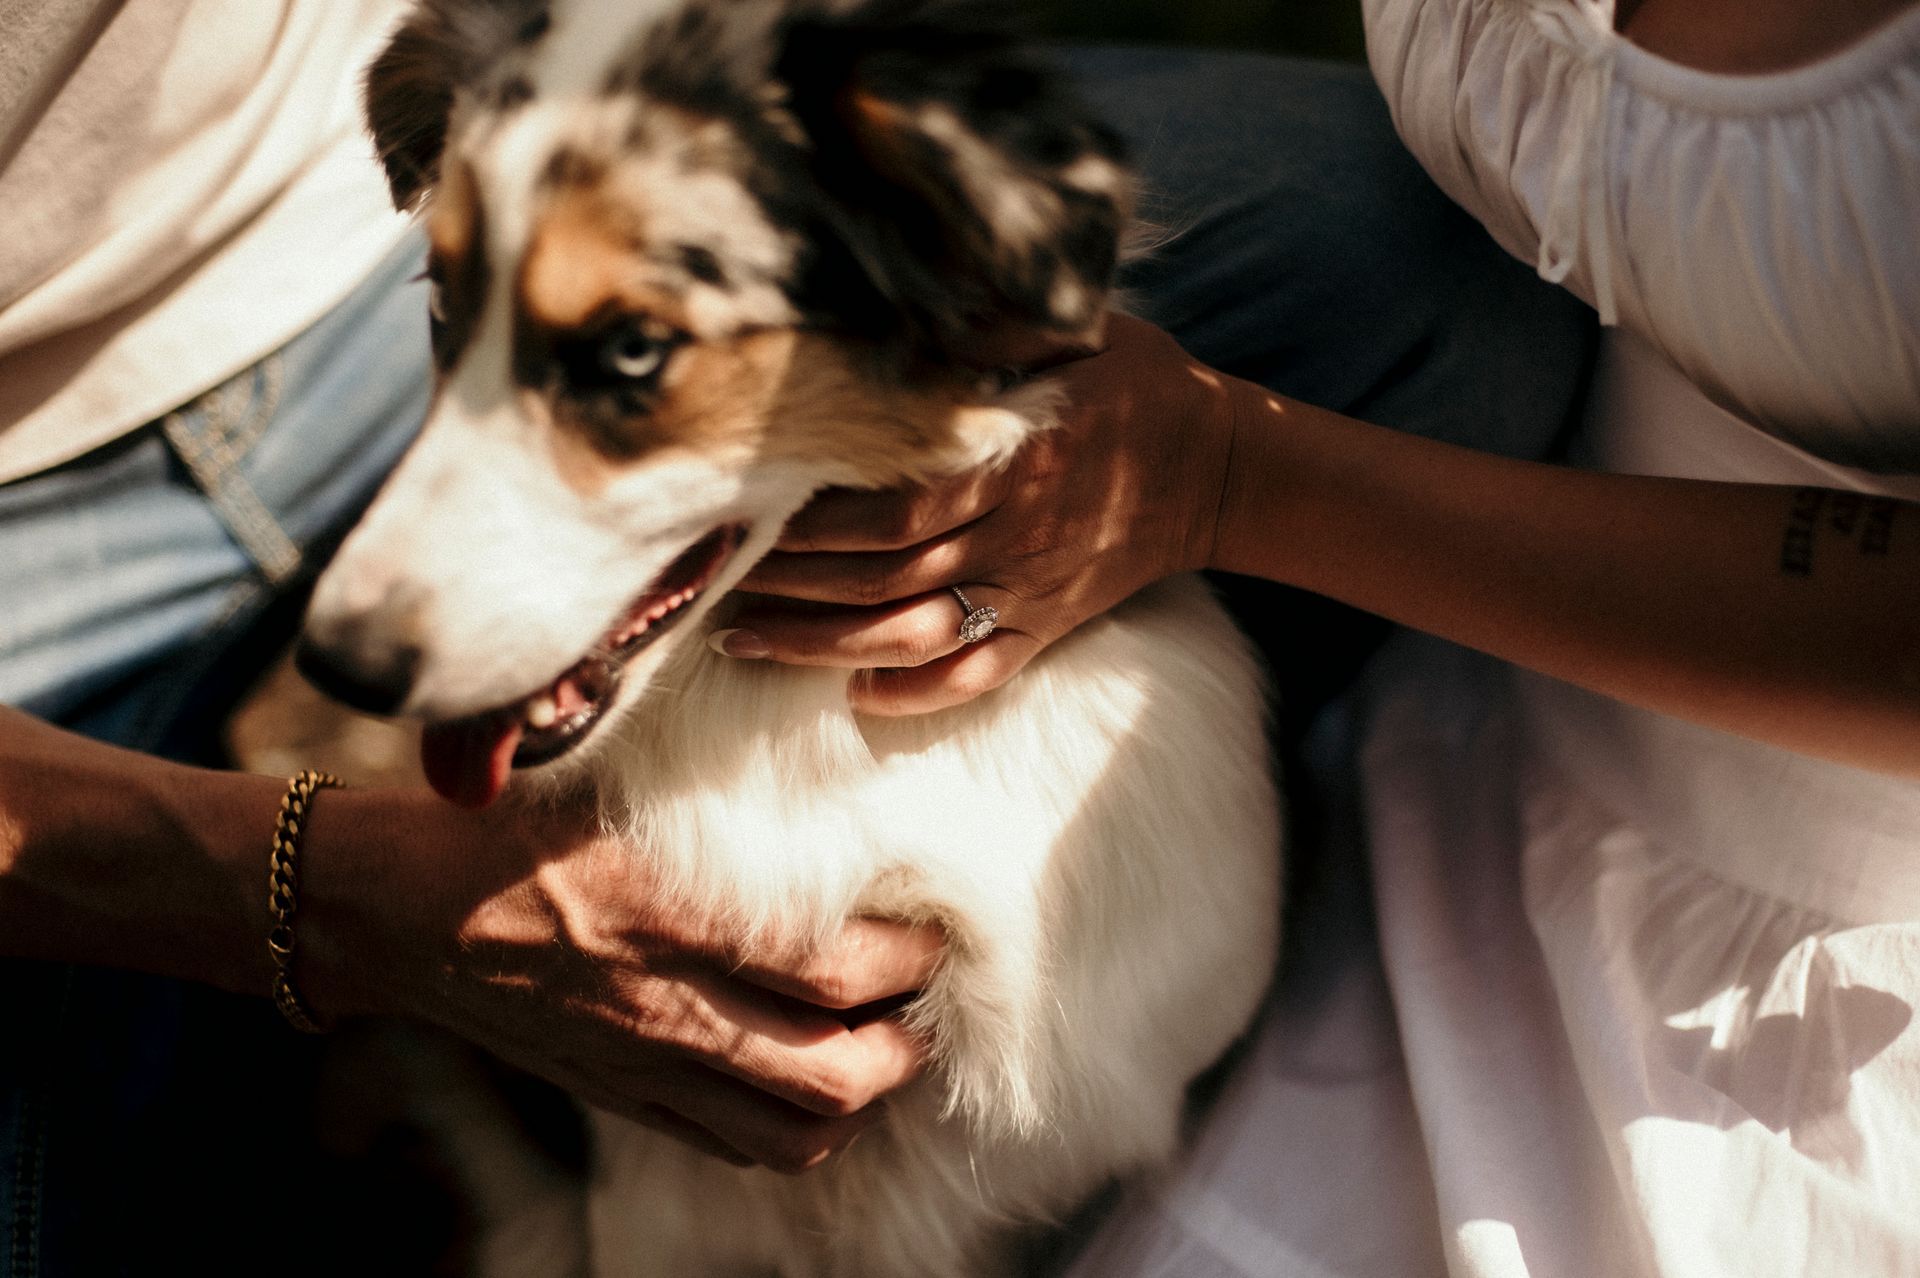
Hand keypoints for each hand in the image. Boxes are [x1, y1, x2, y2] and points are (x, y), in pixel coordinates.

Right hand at [301, 787, 941, 1172]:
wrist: (390, 910)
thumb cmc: (506, 825)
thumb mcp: (615, 783)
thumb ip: (718, 798)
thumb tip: (829, 787)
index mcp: (671, 912)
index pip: (835, 965)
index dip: (910, 956)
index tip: (934, 924)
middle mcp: (664, 1003)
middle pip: (834, 1071)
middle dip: (908, 1044)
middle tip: (926, 997)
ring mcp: (641, 1063)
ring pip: (790, 1131)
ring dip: (859, 1100)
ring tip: (881, 1048)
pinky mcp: (619, 1096)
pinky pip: (729, 1146)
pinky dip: (790, 1129)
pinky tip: (805, 1080)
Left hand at [727, 315, 1249, 714]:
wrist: (1219, 468)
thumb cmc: (1135, 384)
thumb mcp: (1078, 329)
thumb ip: (994, 323)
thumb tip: (904, 304)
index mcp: (1013, 460)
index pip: (895, 505)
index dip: (814, 520)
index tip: (744, 511)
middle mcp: (1015, 534)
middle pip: (881, 573)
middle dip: (787, 580)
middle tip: (708, 575)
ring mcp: (1030, 591)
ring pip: (910, 634)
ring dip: (820, 646)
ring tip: (740, 641)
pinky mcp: (1047, 627)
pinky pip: (976, 675)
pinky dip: (915, 694)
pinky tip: (852, 694)